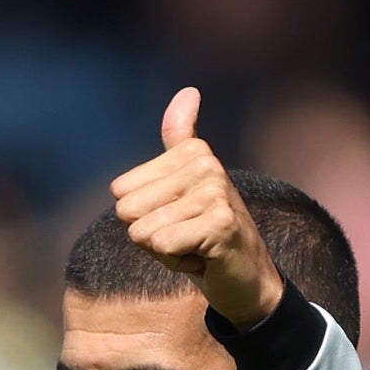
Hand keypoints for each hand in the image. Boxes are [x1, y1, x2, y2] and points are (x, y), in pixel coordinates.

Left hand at [110, 87, 282, 329]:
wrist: (248, 279)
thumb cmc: (207, 233)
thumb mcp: (185, 184)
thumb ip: (180, 137)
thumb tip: (188, 90)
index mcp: (193, 152)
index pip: (121, 191)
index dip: (143, 215)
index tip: (179, 219)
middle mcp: (206, 165)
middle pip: (127, 210)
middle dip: (151, 234)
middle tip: (187, 236)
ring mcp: (215, 193)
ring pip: (142, 232)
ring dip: (165, 251)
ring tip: (196, 247)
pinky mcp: (220, 224)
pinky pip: (161, 246)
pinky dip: (177, 263)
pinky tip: (203, 258)